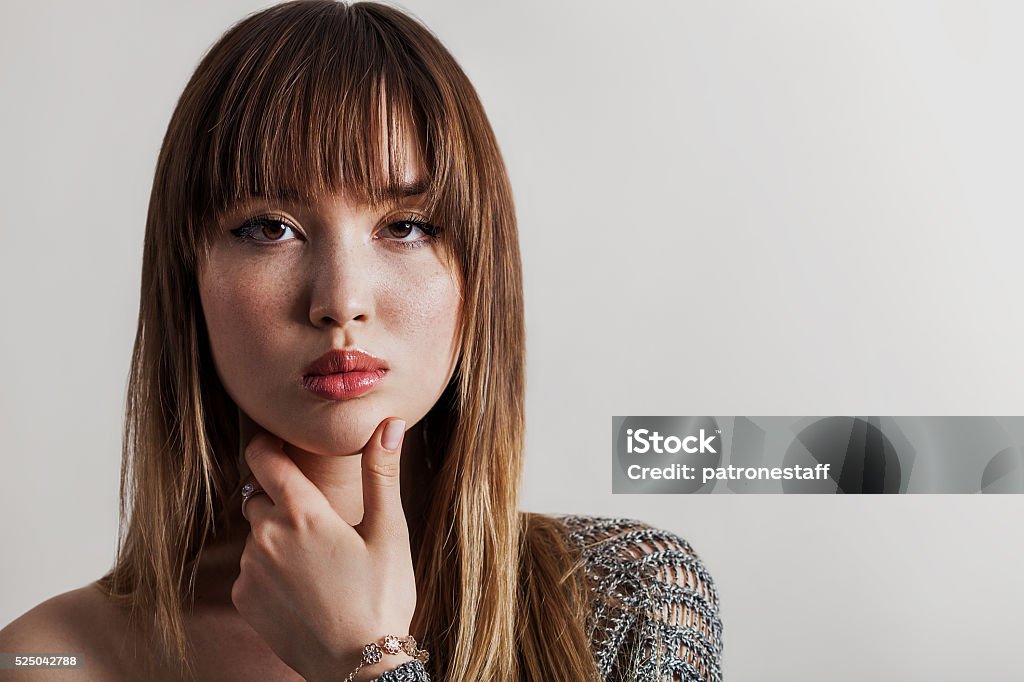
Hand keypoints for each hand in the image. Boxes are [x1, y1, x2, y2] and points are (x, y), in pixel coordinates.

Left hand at [232, 418, 415, 681]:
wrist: (360, 665)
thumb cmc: (382, 596)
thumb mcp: (389, 532)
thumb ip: (382, 473)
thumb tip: (390, 423)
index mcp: (303, 513)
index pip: (265, 459)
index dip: (269, 445)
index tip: (279, 443)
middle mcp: (267, 536)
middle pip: (261, 496)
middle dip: (284, 500)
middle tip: (321, 523)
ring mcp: (250, 569)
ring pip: (257, 534)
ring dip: (278, 537)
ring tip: (318, 563)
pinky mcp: (243, 598)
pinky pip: (250, 568)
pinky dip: (270, 569)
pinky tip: (304, 587)